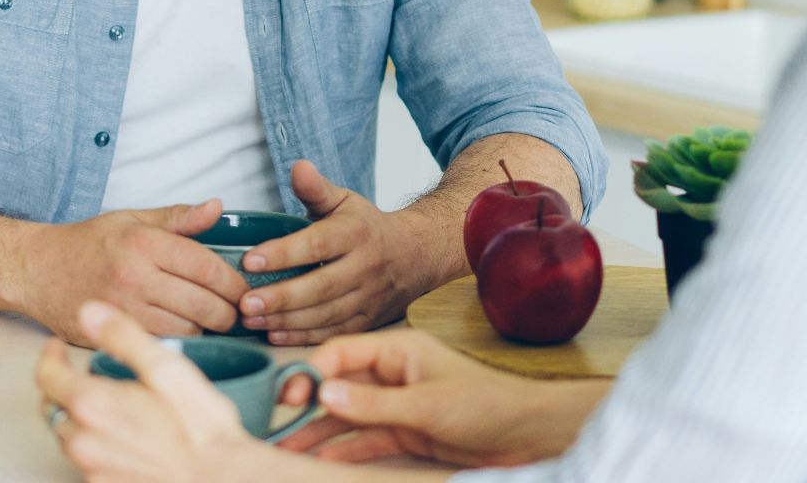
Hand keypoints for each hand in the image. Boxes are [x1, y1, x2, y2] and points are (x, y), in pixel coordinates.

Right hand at [17, 200, 248, 343]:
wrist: (35, 270)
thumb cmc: (85, 243)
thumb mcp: (132, 218)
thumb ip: (178, 218)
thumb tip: (217, 208)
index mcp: (144, 244)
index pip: (207, 267)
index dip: (234, 283)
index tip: (244, 290)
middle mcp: (135, 277)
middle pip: (204, 305)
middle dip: (228, 312)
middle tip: (235, 312)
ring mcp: (124, 310)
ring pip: (188, 330)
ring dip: (205, 329)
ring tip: (211, 322)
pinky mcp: (113, 334)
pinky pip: (162, 344)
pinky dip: (180, 341)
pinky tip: (184, 332)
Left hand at [36, 300, 276, 482]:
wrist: (222, 479)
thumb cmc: (201, 430)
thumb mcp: (167, 369)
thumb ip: (123, 336)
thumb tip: (91, 312)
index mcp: (93, 406)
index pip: (46, 375)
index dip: (51, 355)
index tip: (58, 347)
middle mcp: (84, 442)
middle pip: (53, 407)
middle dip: (61, 385)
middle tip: (80, 373)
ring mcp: (93, 469)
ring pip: (69, 435)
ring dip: (78, 416)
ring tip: (106, 403)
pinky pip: (87, 460)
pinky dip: (95, 442)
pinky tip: (122, 435)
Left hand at [237, 160, 440, 344]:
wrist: (417, 254)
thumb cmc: (368, 226)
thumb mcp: (345, 201)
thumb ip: (316, 189)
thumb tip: (297, 167)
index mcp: (356, 233)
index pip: (316, 244)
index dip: (282, 254)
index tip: (249, 260)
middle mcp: (365, 267)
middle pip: (320, 287)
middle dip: (280, 297)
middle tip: (244, 303)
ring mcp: (368, 297)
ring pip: (325, 314)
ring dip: (285, 321)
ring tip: (250, 320)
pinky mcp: (368, 321)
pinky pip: (334, 332)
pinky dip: (303, 337)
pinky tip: (274, 334)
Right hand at [275, 328, 596, 467]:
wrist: (528, 436)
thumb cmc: (487, 406)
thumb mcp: (426, 405)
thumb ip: (373, 403)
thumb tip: (323, 393)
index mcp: (400, 350)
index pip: (343, 352)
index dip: (312, 370)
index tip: (289, 393)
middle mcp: (393, 373)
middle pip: (339, 383)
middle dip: (306, 400)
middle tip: (278, 418)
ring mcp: (397, 403)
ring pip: (346, 414)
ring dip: (318, 429)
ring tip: (285, 444)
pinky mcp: (405, 431)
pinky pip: (364, 438)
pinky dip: (341, 448)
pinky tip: (316, 457)